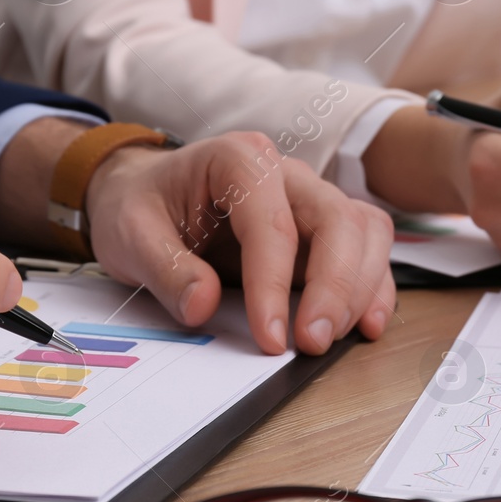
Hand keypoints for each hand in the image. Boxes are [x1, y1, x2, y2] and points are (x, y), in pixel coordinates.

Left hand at [84, 132, 395, 354]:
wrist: (141, 193)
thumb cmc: (139, 204)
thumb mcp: (130, 234)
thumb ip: (165, 269)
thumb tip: (201, 305)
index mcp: (237, 160)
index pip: (273, 222)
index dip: (275, 284)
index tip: (270, 337)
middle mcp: (284, 172)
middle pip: (336, 220)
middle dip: (334, 286)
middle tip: (312, 341)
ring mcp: (307, 198)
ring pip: (363, 231)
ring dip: (358, 288)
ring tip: (331, 337)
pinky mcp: (318, 228)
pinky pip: (364, 247)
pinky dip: (370, 286)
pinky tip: (362, 324)